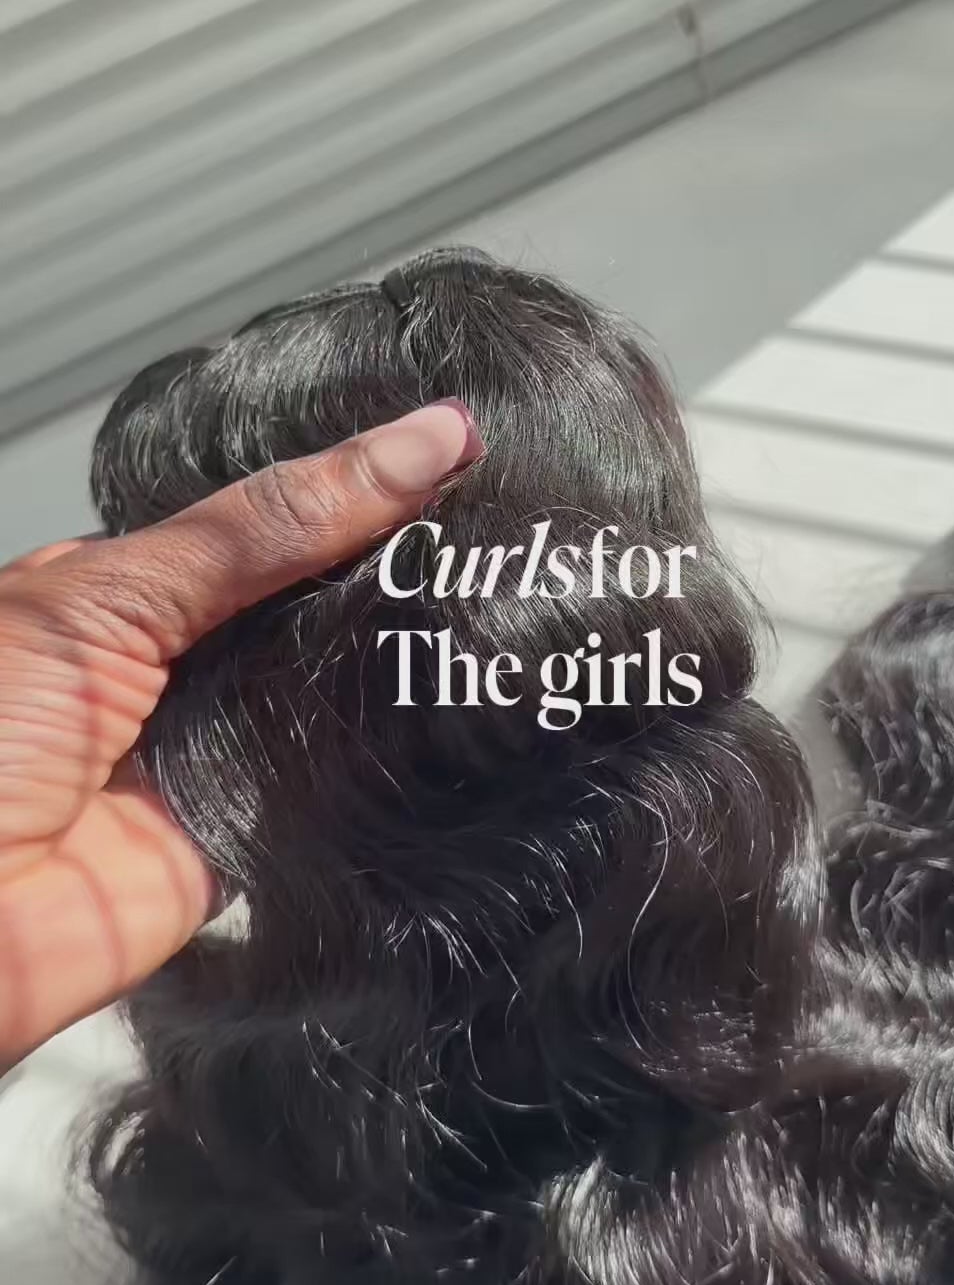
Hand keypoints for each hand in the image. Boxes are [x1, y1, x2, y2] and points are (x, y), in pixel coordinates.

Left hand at [0, 401, 479, 1065]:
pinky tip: (464, 697)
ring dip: (398, 658)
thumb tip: (423, 441)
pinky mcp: (249, 842)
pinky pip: (336, 789)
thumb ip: (265, 529)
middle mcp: (174, 668)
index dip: (354, 491)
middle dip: (392, 573)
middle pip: (309, 608)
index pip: (265, 525)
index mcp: (123, 588)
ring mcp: (213, 755)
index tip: (461, 448)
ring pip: (333, 693)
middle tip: (503, 524)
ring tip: (507, 592)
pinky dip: (387, 756)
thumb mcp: (114, 592)